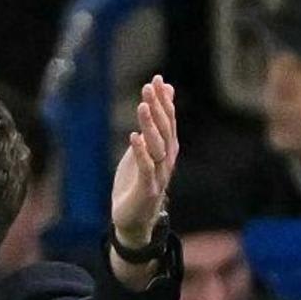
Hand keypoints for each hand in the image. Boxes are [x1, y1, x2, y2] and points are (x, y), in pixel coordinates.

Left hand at [110, 75, 177, 246]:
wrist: (133, 219)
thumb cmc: (137, 182)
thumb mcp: (143, 150)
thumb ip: (153, 125)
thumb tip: (163, 94)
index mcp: (167, 149)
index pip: (167, 120)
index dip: (163, 100)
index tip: (157, 79)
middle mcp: (167, 160)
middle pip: (164, 130)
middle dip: (158, 107)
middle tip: (149, 87)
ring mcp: (159, 175)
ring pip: (157, 146)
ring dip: (150, 125)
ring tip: (142, 106)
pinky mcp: (147, 189)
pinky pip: (146, 168)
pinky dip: (141, 152)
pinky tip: (134, 137)